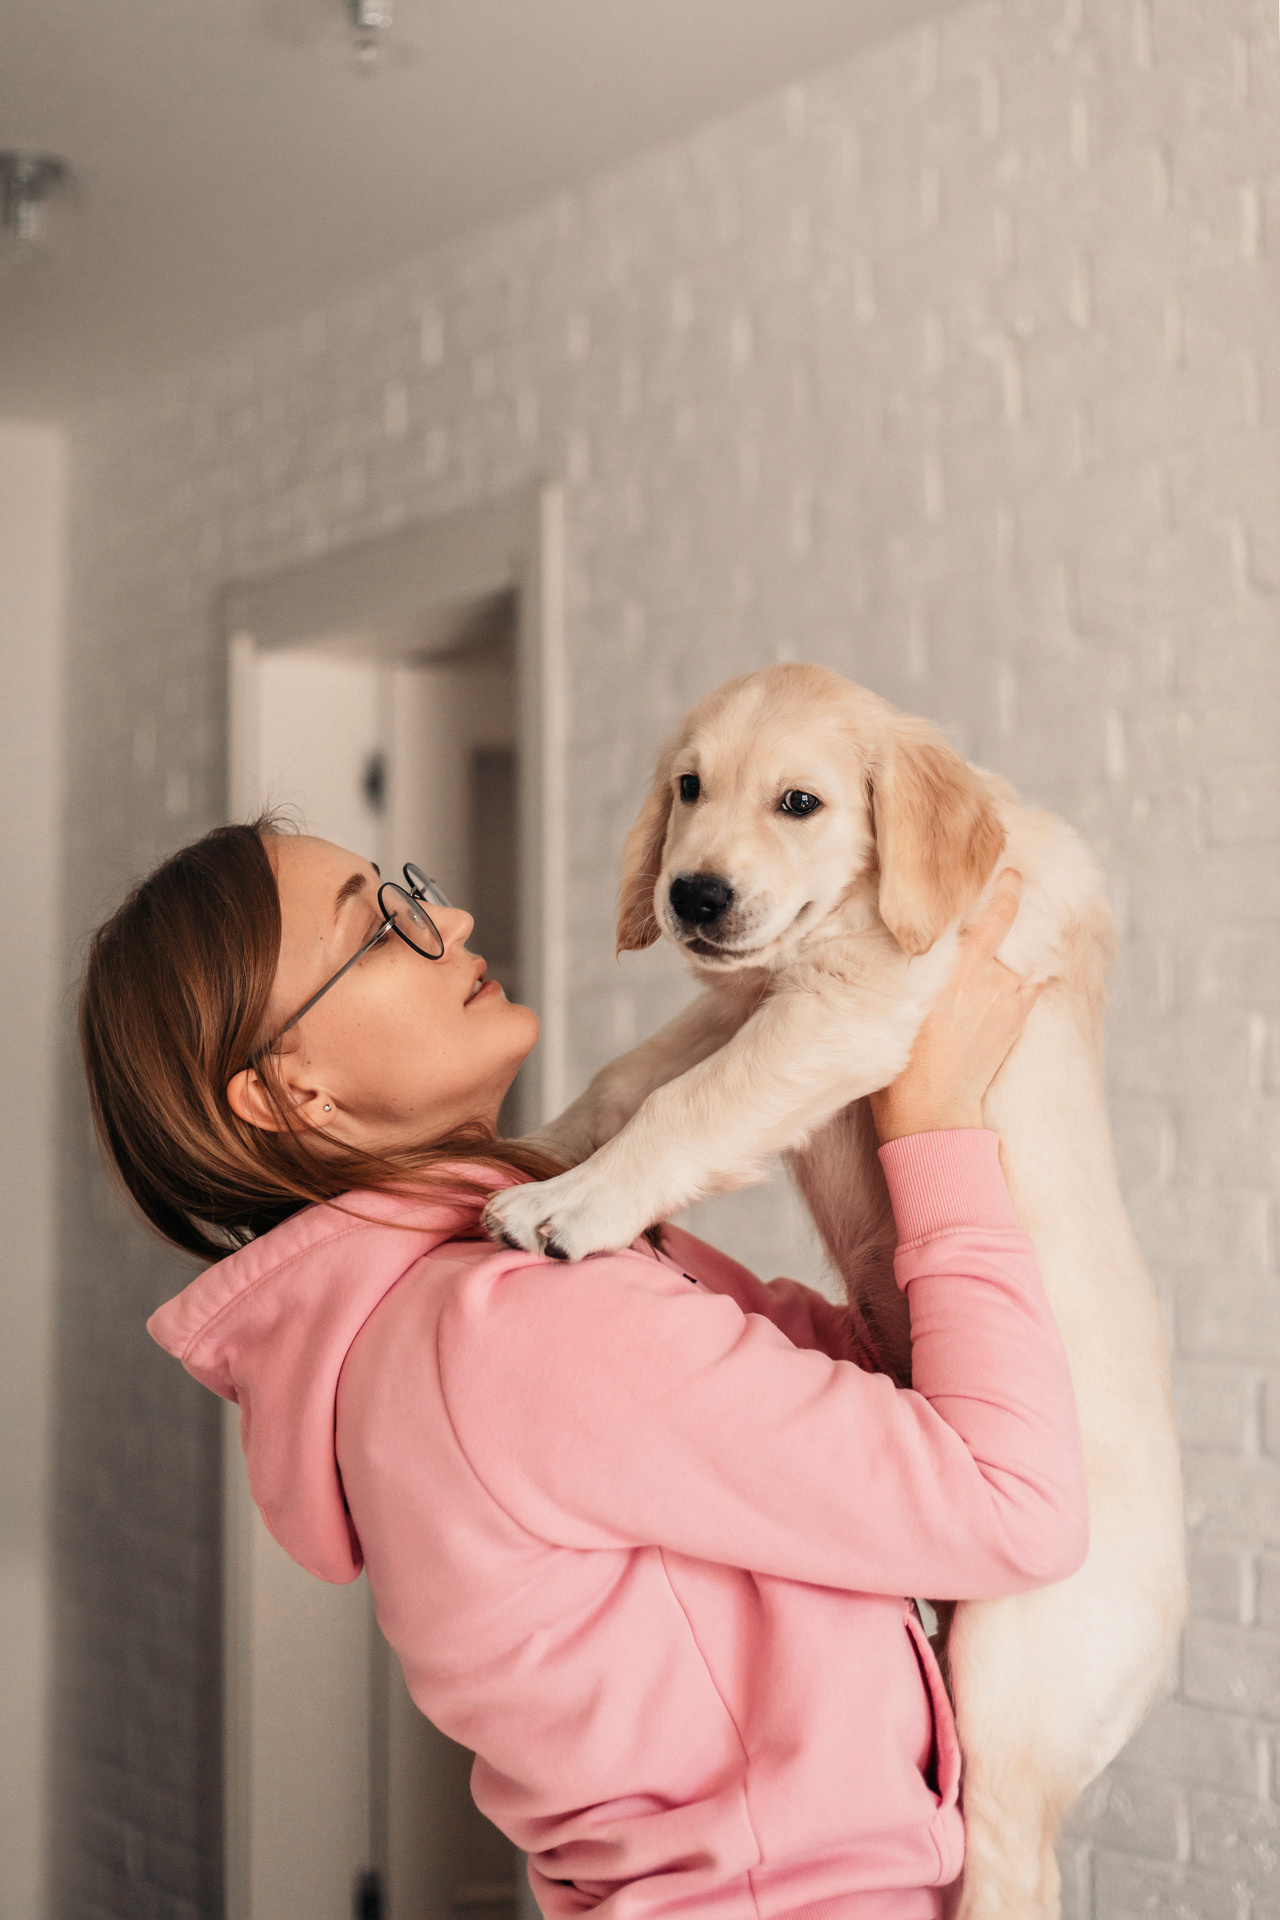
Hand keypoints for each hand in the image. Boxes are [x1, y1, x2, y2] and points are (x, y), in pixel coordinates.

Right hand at [869, 870, 1042, 1144]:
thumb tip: (893, 937)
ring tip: (1016, 917)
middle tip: (1009, 869)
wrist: (932, 1113)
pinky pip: (1037, 978)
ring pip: (1019, 948)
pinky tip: (1035, 959)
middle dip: (1007, 888)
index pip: (966, 907)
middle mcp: (979, 973)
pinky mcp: (1018, 1015)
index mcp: (942, 967)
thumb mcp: (885, 1006)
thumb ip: (897, 968)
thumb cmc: (896, 1064)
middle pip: (1001, 916)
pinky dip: (1037, 966)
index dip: (977, 880)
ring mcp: (1005, 994)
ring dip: (1019, 934)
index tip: (978, 857)